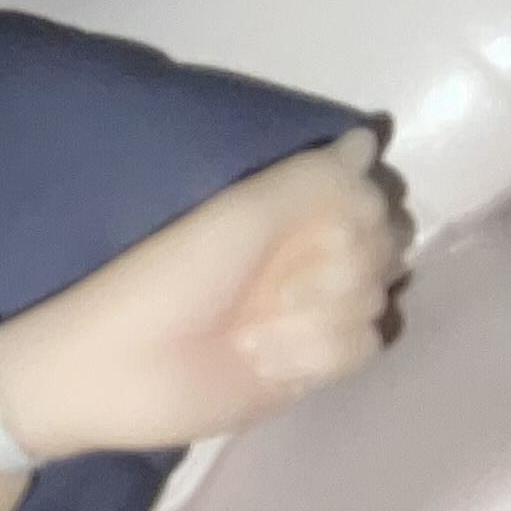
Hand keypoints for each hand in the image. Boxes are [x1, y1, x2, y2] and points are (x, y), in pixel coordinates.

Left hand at [0, 127, 413, 461]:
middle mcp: (307, 256)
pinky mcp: (313, 364)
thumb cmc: (170, 281)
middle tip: (264, 286)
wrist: (124, 371)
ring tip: (248, 330)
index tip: (300, 230)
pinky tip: (261, 360)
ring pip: (374, 300)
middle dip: (332, 268)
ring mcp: (312, 312)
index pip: (373, 201)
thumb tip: (369, 138)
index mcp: (286, 211)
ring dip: (310, 316)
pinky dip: (311, 352)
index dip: (352, 218)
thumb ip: (314, 178)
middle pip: (385, 251)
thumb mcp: (239, 214)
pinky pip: (364, 347)